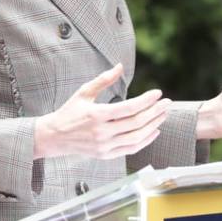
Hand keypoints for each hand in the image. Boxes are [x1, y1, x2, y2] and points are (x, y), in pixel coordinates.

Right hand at [33, 63, 171, 159]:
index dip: (146, 100)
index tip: (158, 93)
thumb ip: (103, 79)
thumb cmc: (69, 112)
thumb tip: (120, 66)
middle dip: (155, 112)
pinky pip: (131, 149)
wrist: (54, 137)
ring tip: (163, 115)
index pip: (129, 108)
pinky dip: (146, 140)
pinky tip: (154, 131)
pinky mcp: (106, 154)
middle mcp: (102, 132)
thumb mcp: (83, 92)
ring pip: (137, 137)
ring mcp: (105, 145)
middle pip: (136, 122)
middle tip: (167, 103)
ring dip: (154, 125)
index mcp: (96, 115)